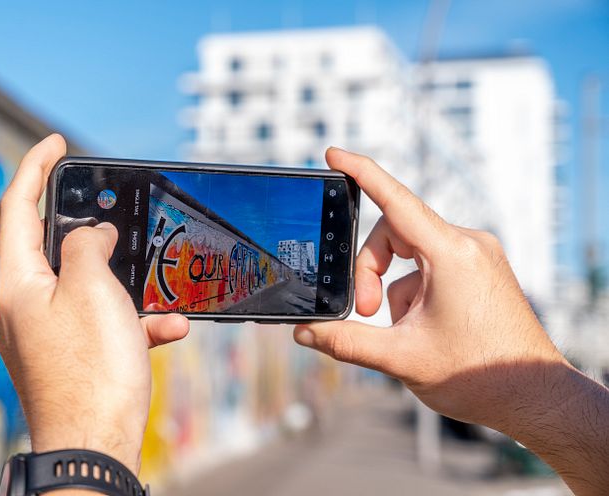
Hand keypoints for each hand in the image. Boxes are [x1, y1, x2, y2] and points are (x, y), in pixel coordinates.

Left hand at [0, 135, 188, 473]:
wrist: (96, 445)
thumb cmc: (92, 370)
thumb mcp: (93, 288)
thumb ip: (89, 246)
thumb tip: (93, 234)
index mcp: (18, 281)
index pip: (17, 206)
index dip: (36, 167)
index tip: (57, 144)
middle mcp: (24, 306)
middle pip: (54, 248)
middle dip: (95, 234)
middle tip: (120, 217)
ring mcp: (46, 334)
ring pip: (88, 288)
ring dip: (128, 285)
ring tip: (162, 290)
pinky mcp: (70, 357)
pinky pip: (103, 324)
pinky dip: (135, 321)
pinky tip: (170, 330)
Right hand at [294, 148, 608, 494]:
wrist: (533, 397)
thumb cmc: (478, 375)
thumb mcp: (401, 358)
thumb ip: (346, 341)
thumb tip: (305, 332)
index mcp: (451, 254)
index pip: (395, 201)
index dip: (361, 173)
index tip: (334, 155)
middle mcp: (468, 245)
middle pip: (395, 233)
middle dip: (370, 270)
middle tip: (363, 312)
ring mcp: (477, 256)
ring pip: (411, 253)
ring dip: (391, 286)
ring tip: (402, 329)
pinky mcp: (480, 270)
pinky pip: (431, 266)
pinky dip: (413, 291)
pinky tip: (423, 327)